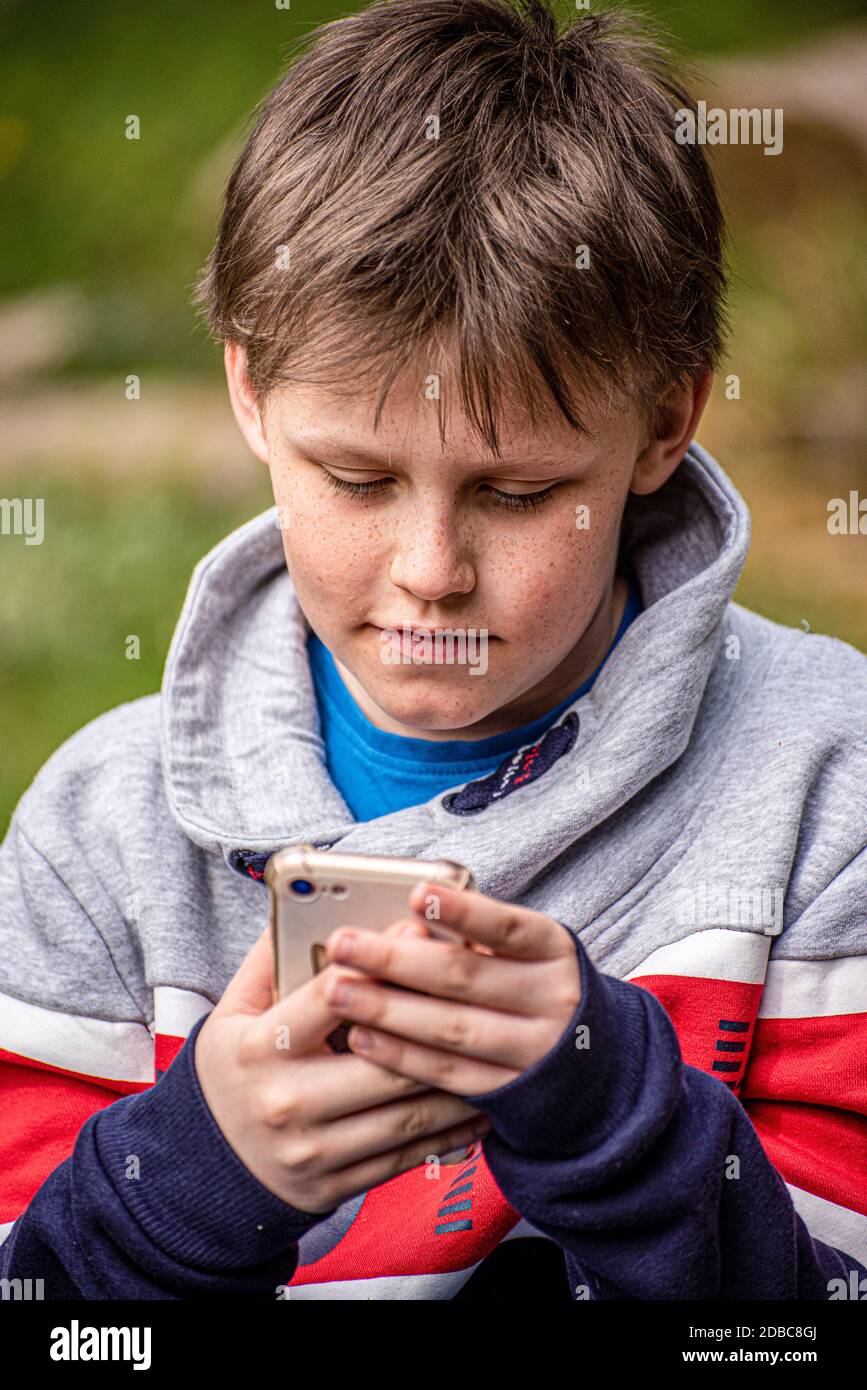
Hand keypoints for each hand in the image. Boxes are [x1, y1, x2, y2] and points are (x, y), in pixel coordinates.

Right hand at [194, 916, 490, 1214]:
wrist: (210, 1167)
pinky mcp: (337, 1184)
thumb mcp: (235, 1011)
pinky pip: (407, 1155)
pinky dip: (452, 1130)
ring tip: (495, 1045)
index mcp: (259, 1047)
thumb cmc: (234, 1072)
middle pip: (383, 1058)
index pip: (327, 997)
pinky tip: (482, 1103)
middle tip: (480, 989)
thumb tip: (307, 900)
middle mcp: (286, 1100)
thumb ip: (271, 958)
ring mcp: (314, 1149)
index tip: (419, 930)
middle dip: (436, 1021)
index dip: (379, 961)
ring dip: (460, 1079)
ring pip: (407, 1111)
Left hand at [321, 883, 581, 1094]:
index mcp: (553, 950)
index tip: (416, 894)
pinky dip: (402, 1056)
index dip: (462, 912)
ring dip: (388, 1009)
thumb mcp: (530, 951)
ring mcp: (533, 1051)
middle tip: (341, 944)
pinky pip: (449, 1074)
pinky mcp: (510, 1092)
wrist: (596, 1062)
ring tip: (340, 991)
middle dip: (395, 959)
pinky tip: (363, 1038)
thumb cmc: (538, 986)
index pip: (507, 926)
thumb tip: (404, 923)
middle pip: (465, 977)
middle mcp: (550, 999)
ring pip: (451, 1028)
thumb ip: (479, 937)